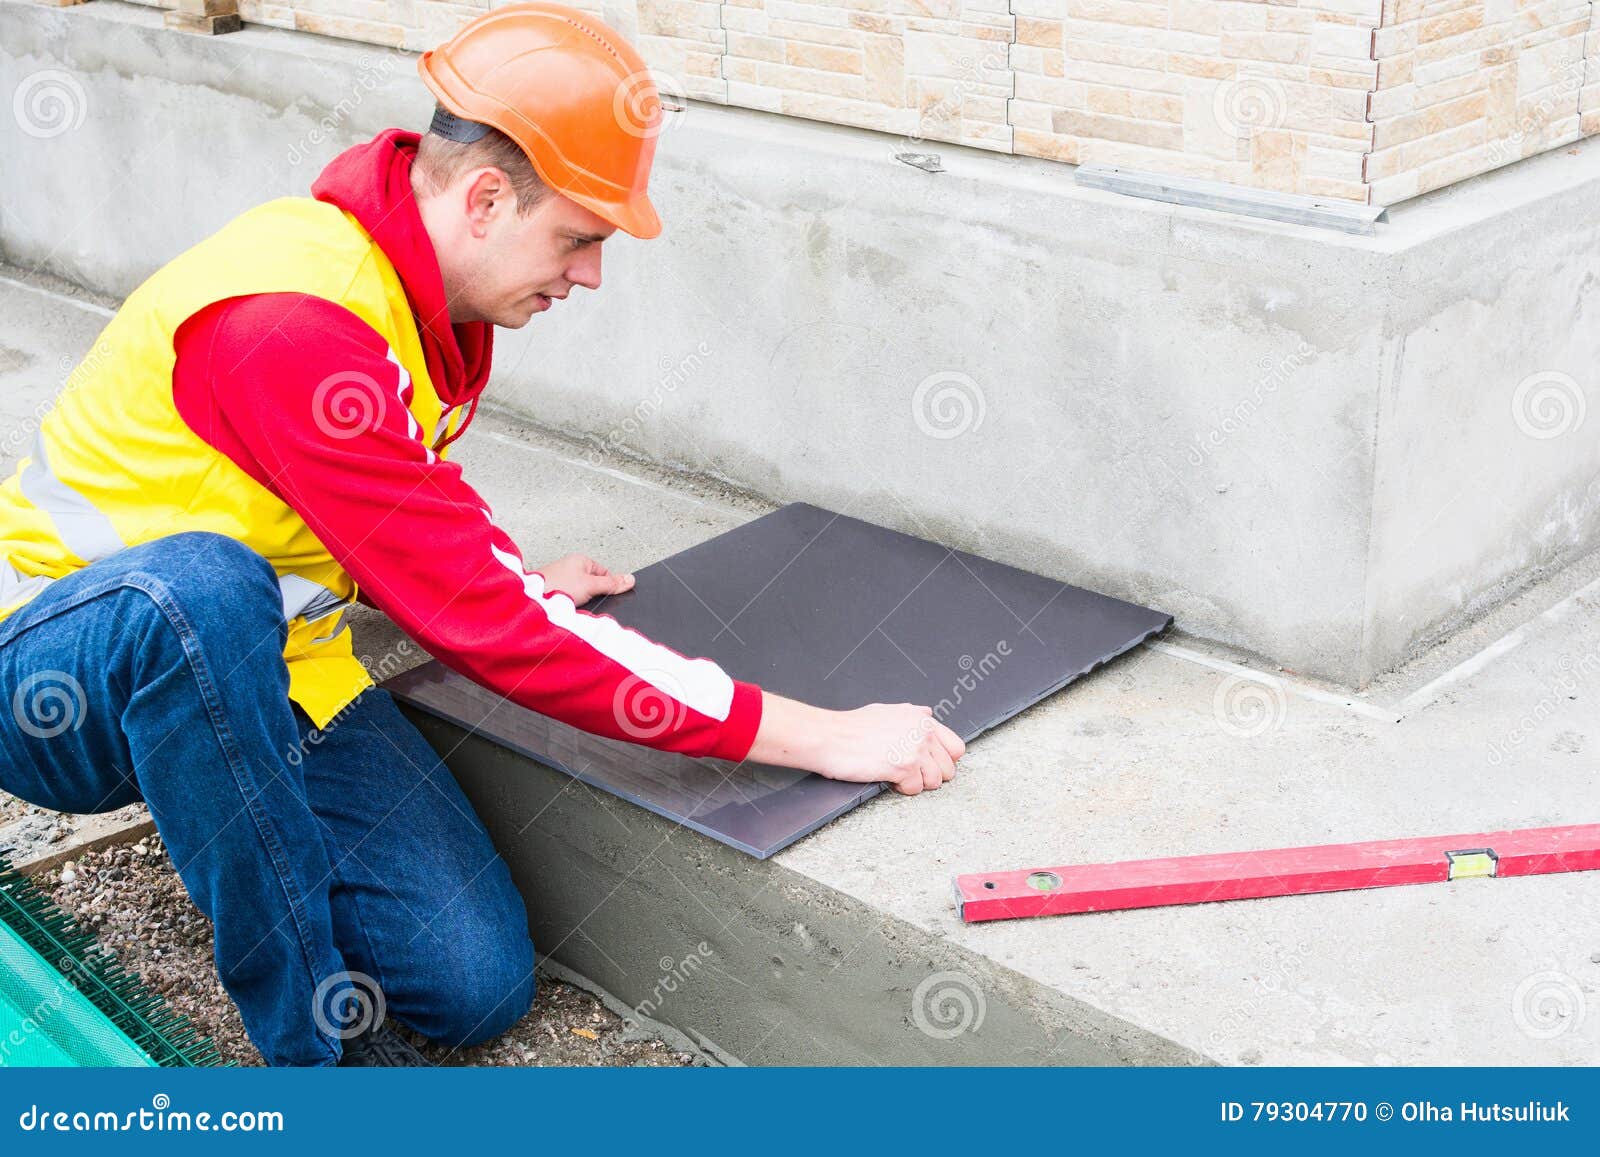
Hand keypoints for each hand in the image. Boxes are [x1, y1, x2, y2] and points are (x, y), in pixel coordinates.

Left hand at [534, 554, 634, 606]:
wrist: (531, 601)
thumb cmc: (556, 586)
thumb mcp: (591, 585)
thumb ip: (612, 584)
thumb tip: (630, 579)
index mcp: (580, 560)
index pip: (604, 572)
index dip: (607, 586)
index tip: (606, 595)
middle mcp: (569, 567)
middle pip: (592, 583)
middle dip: (593, 595)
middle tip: (588, 601)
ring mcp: (561, 579)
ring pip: (580, 593)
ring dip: (580, 601)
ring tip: (574, 604)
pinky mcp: (553, 591)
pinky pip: (569, 599)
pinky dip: (570, 605)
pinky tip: (566, 608)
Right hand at [748, 694, 965, 795]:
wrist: (830, 737)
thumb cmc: (851, 726)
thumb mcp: (886, 711)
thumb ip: (911, 714)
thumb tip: (927, 713)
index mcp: (921, 718)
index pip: (956, 746)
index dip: (945, 760)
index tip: (931, 765)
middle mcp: (922, 733)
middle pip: (948, 768)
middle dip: (931, 775)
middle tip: (911, 773)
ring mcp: (914, 751)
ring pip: (934, 781)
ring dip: (916, 783)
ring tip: (897, 775)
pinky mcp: (903, 768)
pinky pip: (914, 789)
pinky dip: (902, 789)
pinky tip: (888, 778)